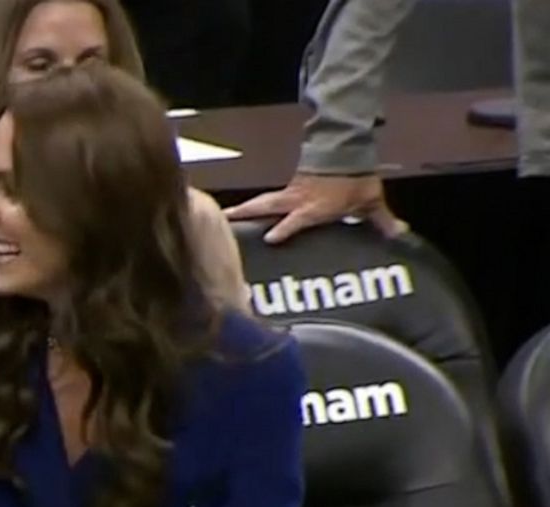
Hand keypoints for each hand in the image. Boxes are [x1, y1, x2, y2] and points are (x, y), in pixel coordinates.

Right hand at [223, 173, 407, 243]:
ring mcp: (292, 191)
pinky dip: (258, 203)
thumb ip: (381, 220)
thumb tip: (401, 234)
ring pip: (264, 200)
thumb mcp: (370, 200)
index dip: (283, 229)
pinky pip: (273, 197)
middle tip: (225, 218)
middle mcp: (298, 199)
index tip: (269, 238)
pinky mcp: (293, 185)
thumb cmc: (355, 179)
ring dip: (245, 207)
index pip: (295, 219)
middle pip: (266, 205)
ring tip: (225, 214)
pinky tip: (250, 208)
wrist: (348, 149)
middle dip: (246, 212)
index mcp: (314, 206)